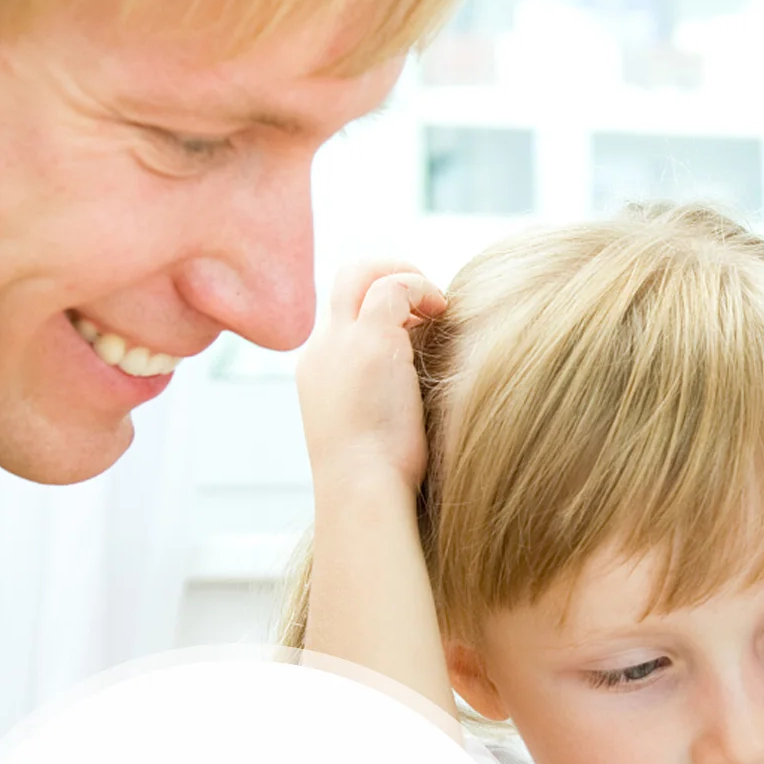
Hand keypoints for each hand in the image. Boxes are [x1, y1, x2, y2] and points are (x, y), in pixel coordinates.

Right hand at [296, 259, 445, 492]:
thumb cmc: (377, 478)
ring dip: (406, 278)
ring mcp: (342, 342)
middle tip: (423, 299)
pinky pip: (394, 287)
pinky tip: (444, 311)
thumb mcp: (370, 431)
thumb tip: (417, 392)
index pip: (342, 319)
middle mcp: (323, 350)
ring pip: (360, 273)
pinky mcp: (371, 341)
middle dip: (384, 274)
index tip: (416, 330)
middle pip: (342, 281)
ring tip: (438, 304)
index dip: (381, 313)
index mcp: (320, 371)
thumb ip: (383, 400)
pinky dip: (422, 289)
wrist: (361, 490)